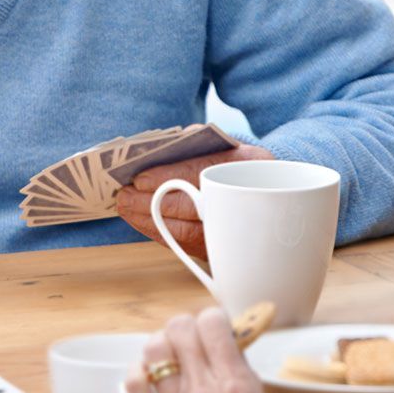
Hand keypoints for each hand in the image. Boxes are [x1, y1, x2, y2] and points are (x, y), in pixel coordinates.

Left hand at [114, 144, 272, 257]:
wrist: (270, 191)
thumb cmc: (234, 161)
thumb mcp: (222, 145)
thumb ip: (193, 145)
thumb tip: (154, 151)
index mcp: (250, 163)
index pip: (204, 171)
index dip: (169, 175)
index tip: (140, 179)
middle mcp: (250, 197)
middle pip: (193, 205)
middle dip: (152, 202)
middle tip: (123, 197)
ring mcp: (239, 228)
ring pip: (187, 231)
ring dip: (150, 220)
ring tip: (125, 208)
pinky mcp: (226, 247)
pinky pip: (186, 244)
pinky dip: (160, 232)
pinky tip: (140, 221)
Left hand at [124, 307, 275, 392]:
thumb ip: (241, 377)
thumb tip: (227, 347)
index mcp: (235, 387)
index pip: (214, 324)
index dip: (212, 320)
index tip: (213, 327)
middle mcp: (203, 392)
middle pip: (180, 328)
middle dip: (185, 328)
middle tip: (189, 341)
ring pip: (154, 347)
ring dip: (161, 345)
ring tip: (168, 356)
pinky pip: (134, 381)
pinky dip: (140, 371)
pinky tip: (149, 377)